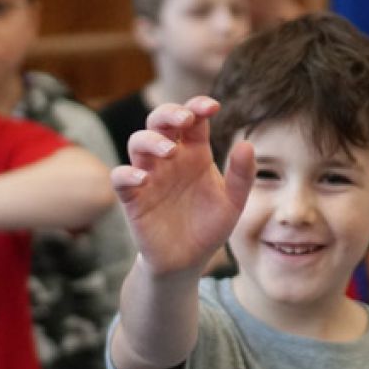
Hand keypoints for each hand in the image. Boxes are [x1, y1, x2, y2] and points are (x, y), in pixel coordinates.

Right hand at [111, 96, 254, 278]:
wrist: (188, 261)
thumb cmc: (209, 226)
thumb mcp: (233, 202)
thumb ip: (242, 175)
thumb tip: (247, 144)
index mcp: (195, 154)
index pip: (193, 120)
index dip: (198, 106)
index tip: (213, 106)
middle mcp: (170, 159)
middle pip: (160, 121)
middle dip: (169, 113)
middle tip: (186, 118)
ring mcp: (149, 175)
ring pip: (138, 142)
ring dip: (151, 140)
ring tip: (170, 151)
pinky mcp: (133, 198)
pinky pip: (121, 177)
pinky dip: (127, 173)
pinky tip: (143, 178)